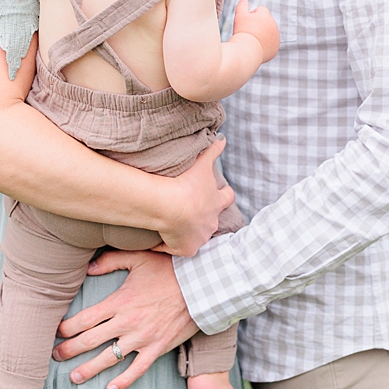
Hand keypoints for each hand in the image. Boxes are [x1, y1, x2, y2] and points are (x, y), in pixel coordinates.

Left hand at [54, 250, 200, 388]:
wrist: (203, 286)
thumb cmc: (171, 270)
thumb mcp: (140, 258)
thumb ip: (111, 261)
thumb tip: (88, 267)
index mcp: (119, 302)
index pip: (83, 320)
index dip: (65, 329)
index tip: (56, 333)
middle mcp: (126, 323)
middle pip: (89, 341)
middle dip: (68, 351)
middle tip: (55, 356)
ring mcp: (142, 338)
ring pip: (108, 359)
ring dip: (88, 370)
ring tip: (74, 377)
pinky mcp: (158, 348)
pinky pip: (137, 369)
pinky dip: (123, 381)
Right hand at [158, 138, 232, 256]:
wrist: (172, 207)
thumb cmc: (187, 184)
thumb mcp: (202, 164)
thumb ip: (213, 150)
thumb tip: (223, 138)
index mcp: (216, 202)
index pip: (227, 197)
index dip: (224, 194)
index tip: (222, 192)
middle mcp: (211, 222)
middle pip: (214, 219)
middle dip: (208, 216)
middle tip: (197, 213)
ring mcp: (200, 237)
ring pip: (199, 235)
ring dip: (191, 231)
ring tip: (177, 227)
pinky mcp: (187, 249)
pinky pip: (178, 249)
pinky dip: (170, 245)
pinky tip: (160, 242)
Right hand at [232, 0, 279, 62]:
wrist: (248, 50)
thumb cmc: (243, 31)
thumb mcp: (240, 16)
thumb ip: (242, 6)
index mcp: (266, 15)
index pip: (260, 10)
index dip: (252, 15)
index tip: (246, 23)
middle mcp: (273, 25)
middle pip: (265, 21)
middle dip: (257, 24)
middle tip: (247, 32)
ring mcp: (276, 37)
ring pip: (268, 33)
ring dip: (261, 35)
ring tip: (251, 40)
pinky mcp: (275, 48)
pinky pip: (270, 44)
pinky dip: (264, 45)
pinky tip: (256, 48)